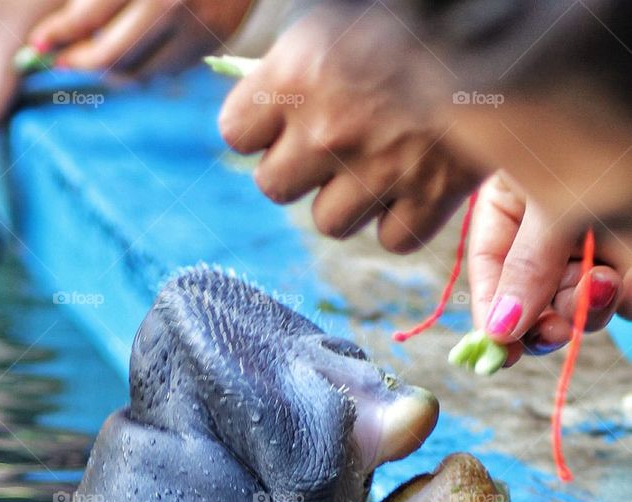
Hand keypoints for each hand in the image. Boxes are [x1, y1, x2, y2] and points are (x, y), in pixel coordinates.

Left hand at [27, 0, 253, 75]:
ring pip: (140, 68)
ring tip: (92, 56)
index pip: (92, 12)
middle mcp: (172, 0)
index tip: (39, 43)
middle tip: (61, 60)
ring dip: (112, 67)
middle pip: (114, 53)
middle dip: (82, 61)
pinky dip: (144, 64)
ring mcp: (198, 23)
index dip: (61, 32)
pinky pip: (167, 69)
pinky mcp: (215, 39)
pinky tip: (132, 52)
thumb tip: (68, 24)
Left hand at [218, 4, 481, 252]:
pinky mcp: (428, 199)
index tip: (282, 119)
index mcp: (297, 73)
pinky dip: (403, 220)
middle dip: (298, 171)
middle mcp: (327, 130)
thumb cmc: (418, 13)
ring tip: (379, 161)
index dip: (259, 128)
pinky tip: (417, 184)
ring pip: (329, 222)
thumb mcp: (338, 14)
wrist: (507, 27)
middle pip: (273, 187)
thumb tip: (260, 96)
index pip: (235, 132)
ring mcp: (377, 171)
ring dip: (349, 200)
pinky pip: (392, 238)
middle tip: (332, 144)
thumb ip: (293, 61)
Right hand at [467, 172, 631, 365]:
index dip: (492, 309)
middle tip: (557, 330)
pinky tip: (628, 282)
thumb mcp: (560, 200)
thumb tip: (497, 328)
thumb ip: (527, 268)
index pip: (490, 262)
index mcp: (516, 191)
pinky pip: (622, 291)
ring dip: (591, 305)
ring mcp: (597, 231)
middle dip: (549, 312)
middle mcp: (552, 215)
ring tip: (608, 284)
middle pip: (534, 291)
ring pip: (580, 297)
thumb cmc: (607, 132)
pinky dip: (626, 294)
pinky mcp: (630, 246)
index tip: (500, 348)